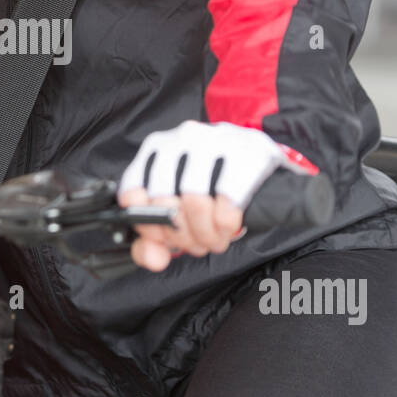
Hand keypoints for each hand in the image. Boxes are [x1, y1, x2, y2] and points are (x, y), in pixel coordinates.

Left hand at [117, 120, 303, 271]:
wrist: (262, 159)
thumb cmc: (213, 184)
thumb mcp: (180, 205)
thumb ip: (155, 238)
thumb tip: (153, 258)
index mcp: (157, 148)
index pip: (134, 190)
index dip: (146, 225)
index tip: (164, 238)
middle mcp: (183, 138)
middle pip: (165, 201)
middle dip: (180, 235)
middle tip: (196, 246)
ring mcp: (216, 141)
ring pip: (195, 201)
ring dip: (205, 234)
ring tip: (214, 241)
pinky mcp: (249, 152)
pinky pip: (229, 199)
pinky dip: (226, 224)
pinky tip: (229, 228)